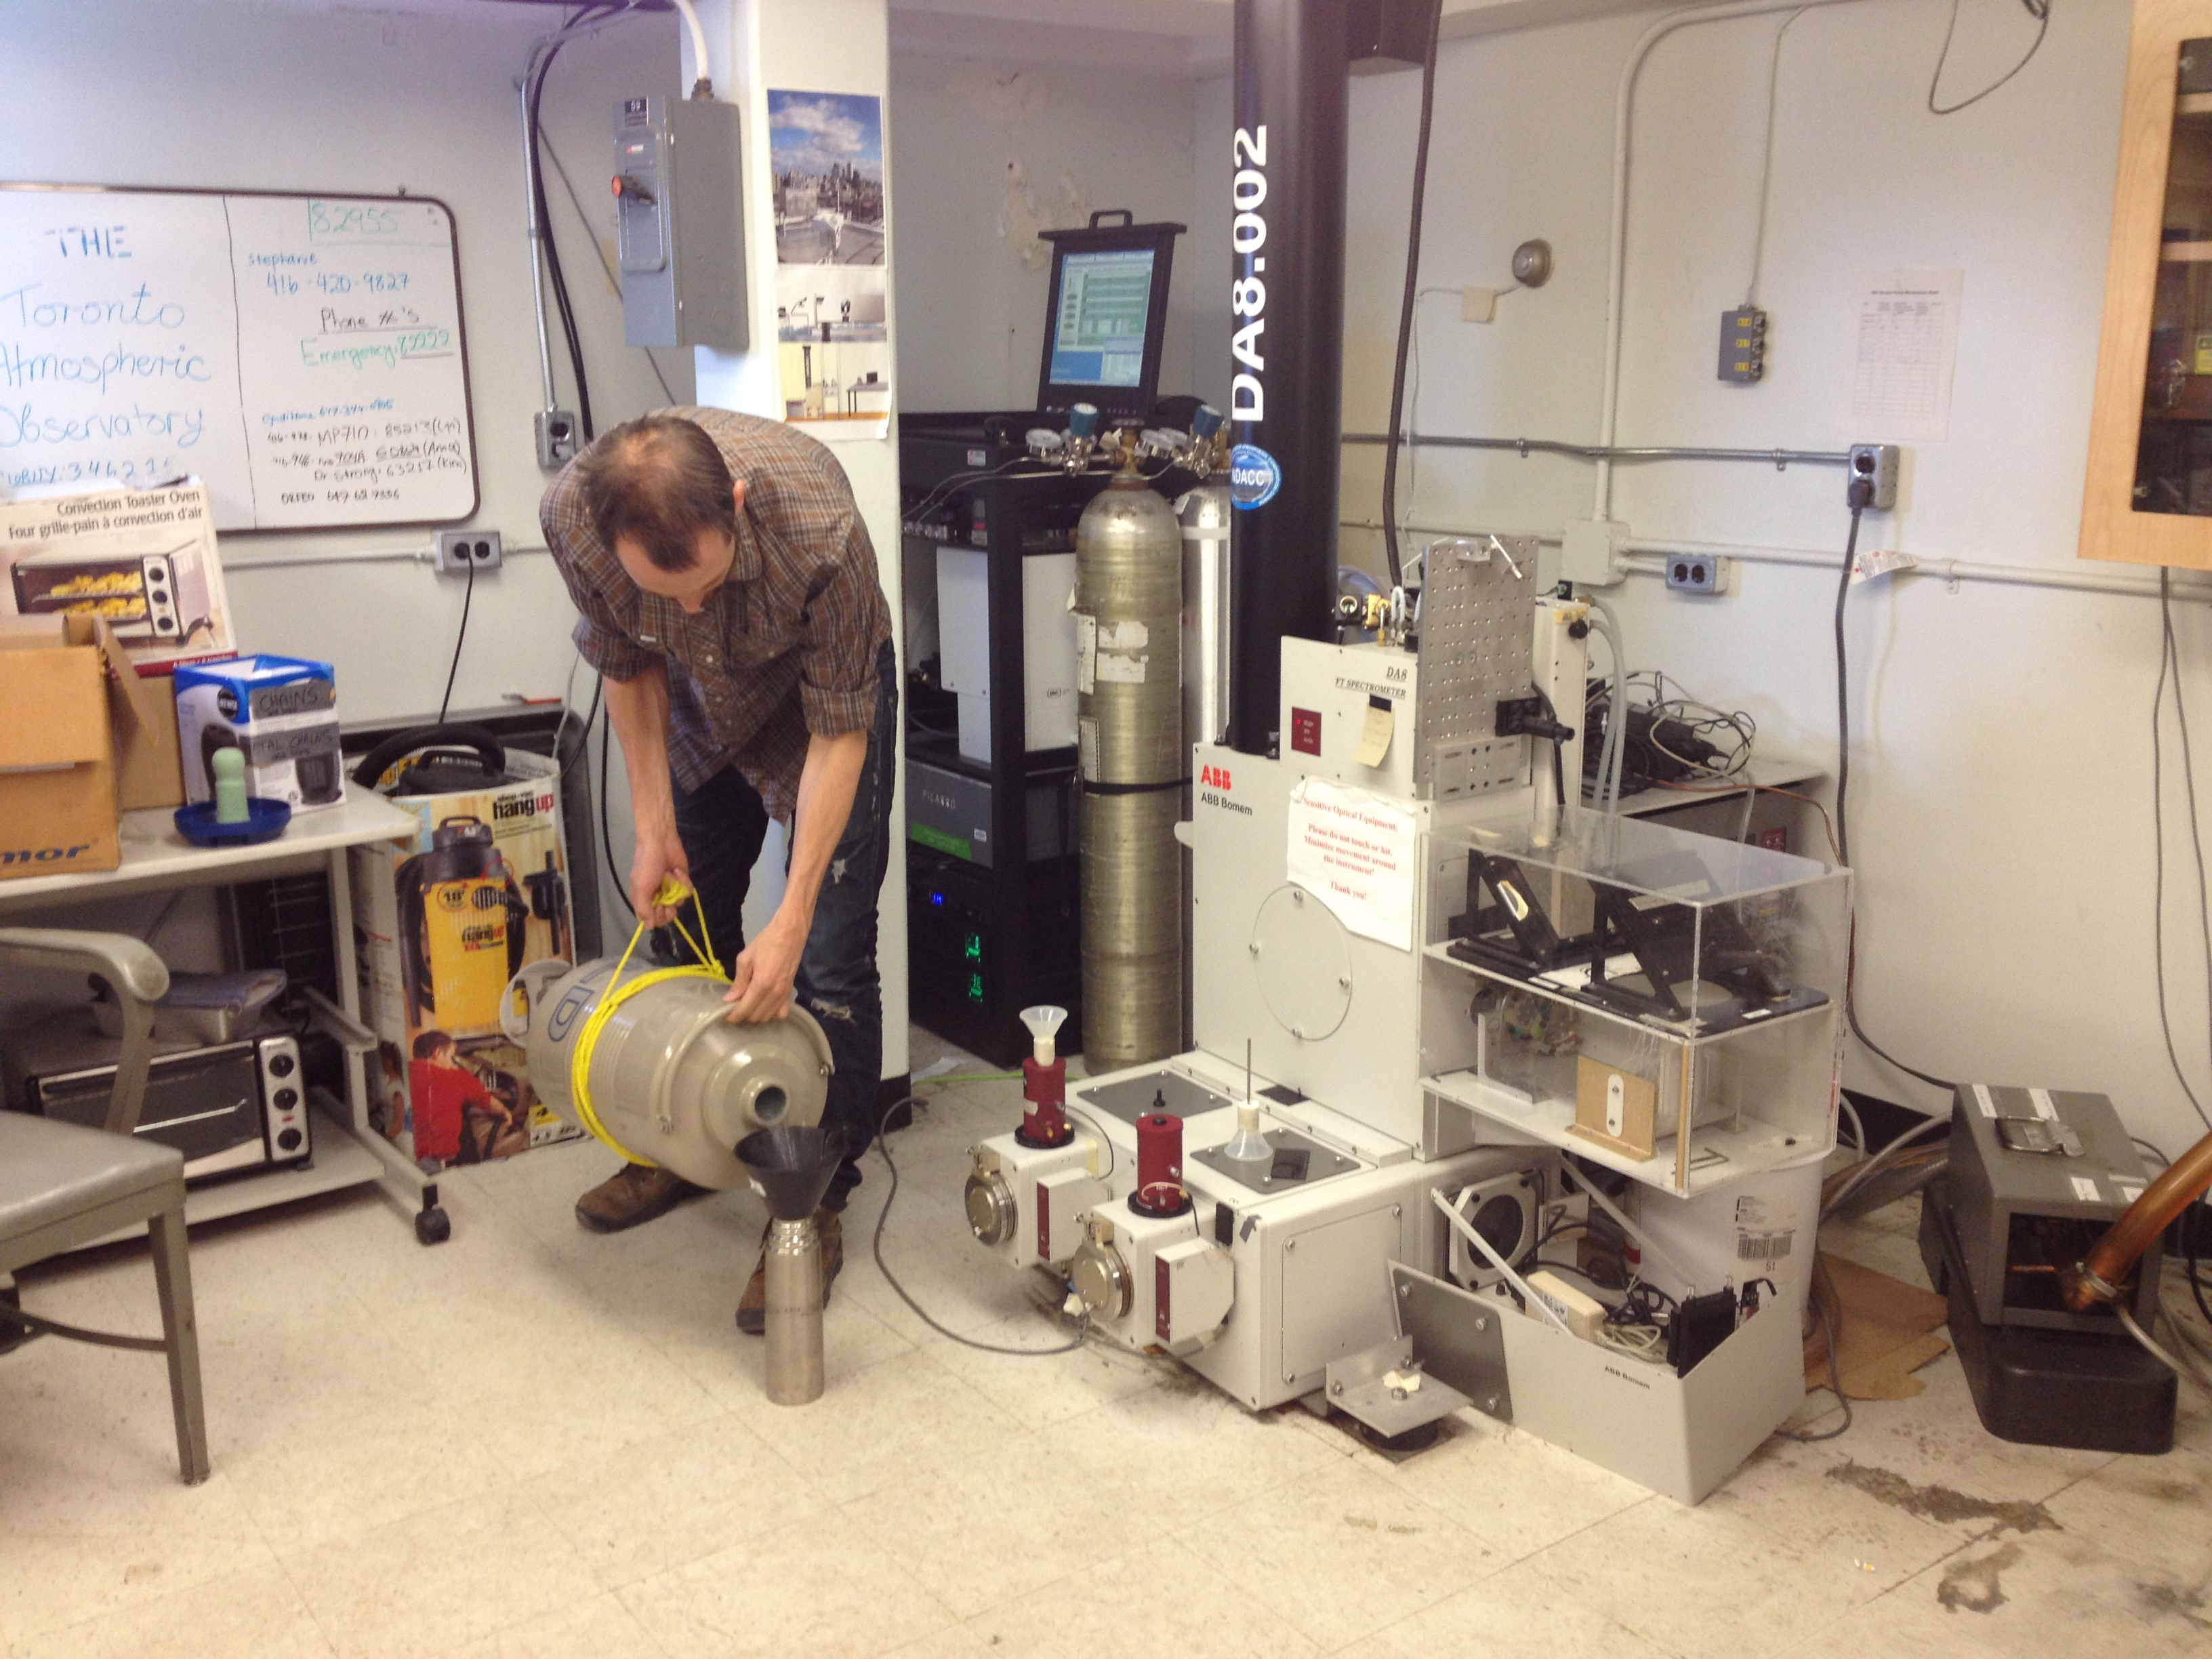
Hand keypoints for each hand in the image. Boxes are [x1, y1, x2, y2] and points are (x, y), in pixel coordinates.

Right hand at [630, 826, 688, 924]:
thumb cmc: (647, 864)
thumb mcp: (641, 887)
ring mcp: (671, 890)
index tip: (661, 908)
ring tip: (669, 875)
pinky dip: (683, 881)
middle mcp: (657, 897)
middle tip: (667, 893)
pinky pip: (687, 891)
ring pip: (679, 902)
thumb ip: (644, 908)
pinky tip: (676, 871)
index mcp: (644, 899)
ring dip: (675, 888)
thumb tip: (648, 927)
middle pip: (667, 914)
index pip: (653, 920)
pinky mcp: (682, 882)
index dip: (659, 917)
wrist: (661, 842)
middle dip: (670, 904)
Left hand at [723, 906, 805, 1022]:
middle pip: (756, 1017)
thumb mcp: (746, 958)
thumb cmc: (766, 941)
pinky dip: (772, 1013)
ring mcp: (785, 994)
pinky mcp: (791, 992)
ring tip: (748, 1006)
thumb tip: (729, 999)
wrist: (790, 933)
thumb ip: (738, 981)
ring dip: (756, 1015)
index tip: (725, 1016)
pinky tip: (765, 1005)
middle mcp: (774, 993)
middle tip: (735, 1007)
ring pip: (768, 1017)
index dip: (733, 1016)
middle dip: (743, 1015)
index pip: (745, 1010)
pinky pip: (782, 1012)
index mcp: (761, 984)